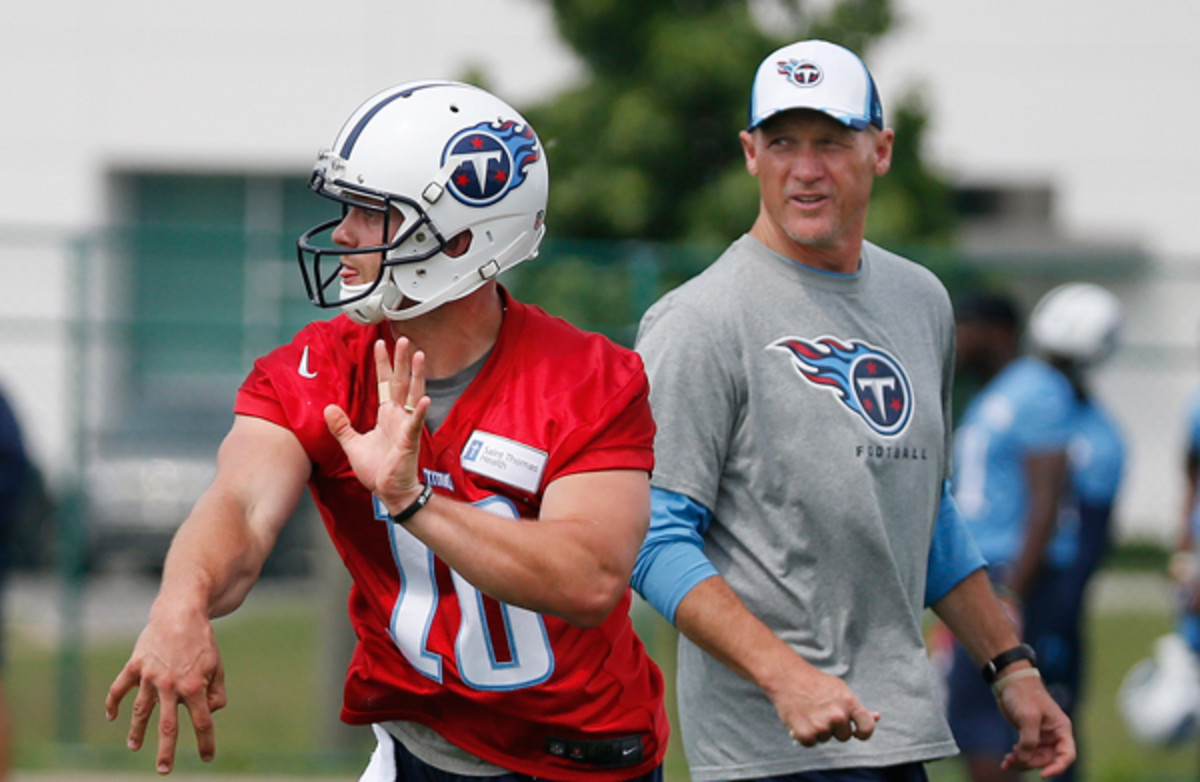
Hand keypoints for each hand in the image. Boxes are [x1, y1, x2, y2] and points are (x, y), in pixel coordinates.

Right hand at [105, 604, 226, 773]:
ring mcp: (150, 676)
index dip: (205, 742)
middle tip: (164, 770)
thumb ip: (216, 692)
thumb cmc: (202, 641)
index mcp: (194, 686)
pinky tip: (111, 716)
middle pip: (168, 725)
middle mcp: (171, 685)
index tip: (207, 758)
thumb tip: (210, 713)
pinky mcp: (135, 665)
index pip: (202, 721)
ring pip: (141, 711)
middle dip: (166, 750)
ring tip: (134, 747)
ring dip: (137, 731)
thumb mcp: (216, 666)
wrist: (181, 612)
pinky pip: (120, 688)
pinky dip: (113, 702)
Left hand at [325, 338, 429, 510]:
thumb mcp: (353, 444)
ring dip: (416, 376)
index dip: (383, 364)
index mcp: (387, 415)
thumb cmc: (377, 470)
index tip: (380, 345)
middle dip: (402, 361)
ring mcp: (406, 427)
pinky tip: (425, 399)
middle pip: (401, 382)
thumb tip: (329, 408)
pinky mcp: (409, 441)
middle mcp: (399, 417)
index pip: (385, 384)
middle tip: (403, 340)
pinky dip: (420, 412)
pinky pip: (415, 423)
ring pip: (413, 395)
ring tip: (419, 356)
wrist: (389, 491)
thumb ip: (342, 426)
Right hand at [769, 661, 879, 746]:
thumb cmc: (816, 683)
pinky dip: (804, 734)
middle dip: (834, 728)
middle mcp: (838, 715)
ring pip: (826, 738)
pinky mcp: (806, 734)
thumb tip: (877, 717)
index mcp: (849, 703)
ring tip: (808, 711)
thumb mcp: (840, 689)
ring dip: (818, 730)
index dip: (863, 732)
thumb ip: (856, 706)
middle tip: (821, 712)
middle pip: (844, 736)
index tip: (856, 732)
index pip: (867, 727)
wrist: (787, 677)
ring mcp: (822, 725)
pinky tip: (800, 719)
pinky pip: (811, 743)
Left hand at [995, 670, 1075, 777]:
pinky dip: (1017, 758)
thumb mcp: (1028, 716)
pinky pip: (1026, 753)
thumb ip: (1029, 740)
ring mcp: (1041, 736)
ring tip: (1007, 761)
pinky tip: (1006, 761)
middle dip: (1031, 763)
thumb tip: (1024, 760)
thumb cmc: (1023, 694)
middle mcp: (1054, 735)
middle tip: (1013, 761)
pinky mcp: (1029, 735)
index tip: (1043, 775)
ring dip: (1022, 762)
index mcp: (1061, 729)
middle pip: (1048, 759)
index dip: (1057, 767)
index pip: (1067, 755)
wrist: (1009, 681)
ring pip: (1035, 758)